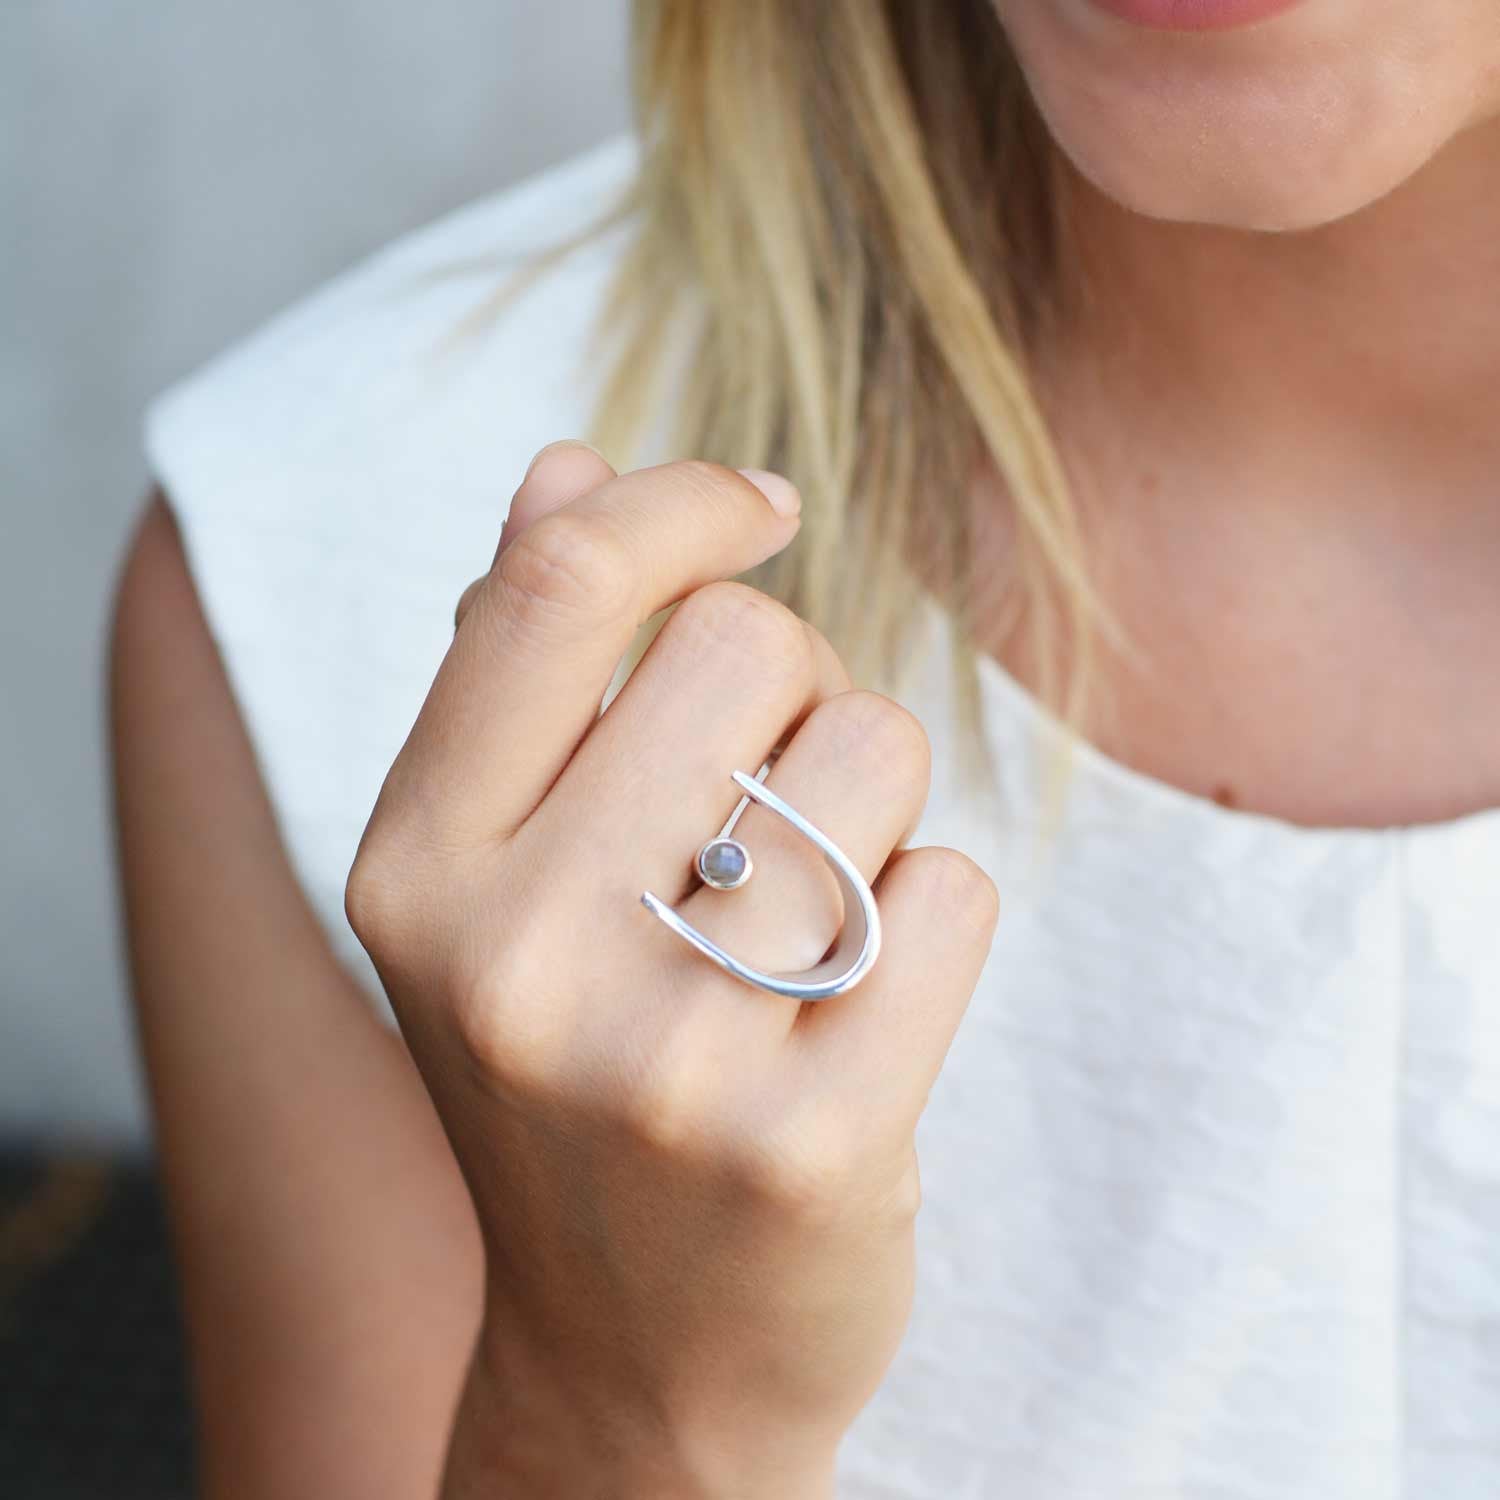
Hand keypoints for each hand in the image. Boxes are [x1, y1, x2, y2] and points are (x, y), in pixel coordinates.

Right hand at [345, 443, 999, 1498]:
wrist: (640, 1365)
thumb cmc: (577, 1078)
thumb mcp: (496, 882)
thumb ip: (520, 664)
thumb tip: (565, 462)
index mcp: (417, 871)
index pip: (561, 582)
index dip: (681, 502)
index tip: (762, 506)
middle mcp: (516, 957)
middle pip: (752, 644)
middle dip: (797, 689)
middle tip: (769, 803)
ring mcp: (665, 1059)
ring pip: (872, 751)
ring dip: (873, 810)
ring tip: (807, 922)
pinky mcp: (816, 1141)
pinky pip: (957, 888)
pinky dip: (938, 919)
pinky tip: (865, 1011)